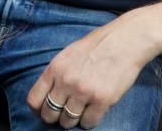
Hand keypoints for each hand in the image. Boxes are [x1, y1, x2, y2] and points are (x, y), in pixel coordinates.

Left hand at [26, 19, 153, 128]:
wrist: (128, 40)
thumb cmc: (100, 44)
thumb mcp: (71, 52)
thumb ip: (58, 73)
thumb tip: (49, 94)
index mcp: (56, 68)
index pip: (34, 100)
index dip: (38, 110)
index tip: (45, 111)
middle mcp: (66, 81)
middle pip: (49, 114)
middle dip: (56, 117)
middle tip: (65, 113)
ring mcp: (84, 91)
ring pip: (68, 121)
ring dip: (74, 120)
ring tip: (82, 110)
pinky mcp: (102, 100)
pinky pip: (89, 123)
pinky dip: (90, 121)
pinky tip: (95, 111)